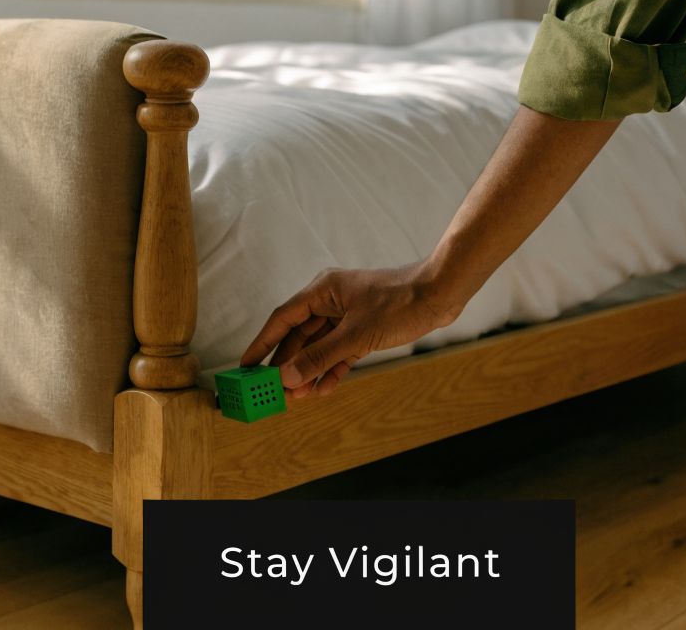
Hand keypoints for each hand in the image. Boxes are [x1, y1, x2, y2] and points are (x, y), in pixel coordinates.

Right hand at [239, 263, 461, 398]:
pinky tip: (324, 388)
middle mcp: (330, 300)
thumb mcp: (357, 335)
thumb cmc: (400, 303)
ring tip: (296, 396)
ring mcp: (347, 315)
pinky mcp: (363, 328)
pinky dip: (332, 368)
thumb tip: (288, 376)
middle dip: (287, 363)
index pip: (282, 319)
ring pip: (319, 346)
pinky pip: (339, 351)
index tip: (246, 366)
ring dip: (309, 370)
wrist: (439, 294)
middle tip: (272, 390)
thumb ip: (321, 357)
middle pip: (299, 335)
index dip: (262, 343)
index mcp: (322, 290)